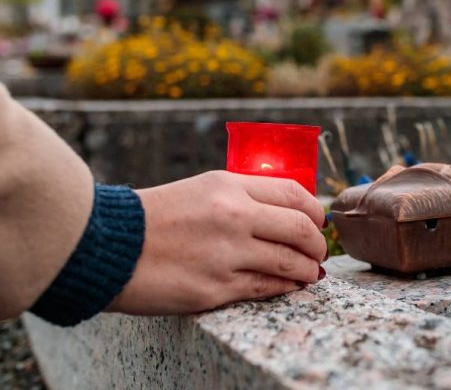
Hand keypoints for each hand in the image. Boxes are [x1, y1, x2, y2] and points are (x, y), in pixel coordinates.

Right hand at [107, 170, 326, 314]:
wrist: (108, 246)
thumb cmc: (156, 217)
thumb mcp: (203, 188)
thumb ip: (244, 196)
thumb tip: (288, 212)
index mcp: (230, 186)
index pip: (294, 193)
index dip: (315, 210)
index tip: (318, 222)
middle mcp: (233, 216)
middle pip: (301, 228)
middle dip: (318, 243)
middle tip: (318, 251)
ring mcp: (226, 253)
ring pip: (290, 262)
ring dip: (308, 269)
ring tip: (311, 272)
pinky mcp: (215, 288)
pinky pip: (267, 288)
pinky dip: (286, 287)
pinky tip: (289, 285)